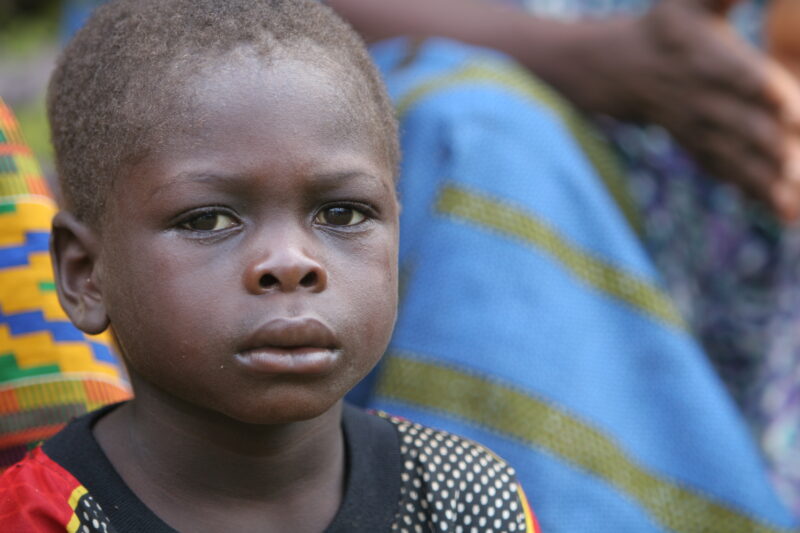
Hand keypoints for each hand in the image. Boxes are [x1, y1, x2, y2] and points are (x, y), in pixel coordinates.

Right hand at [573, 0, 799, 219]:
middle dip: (774, 149)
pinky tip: (784, 210)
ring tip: (796, 202)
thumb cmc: (669, 27)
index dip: (764, 93)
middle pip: (742, 128)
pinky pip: (727, 173)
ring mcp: (700, 130)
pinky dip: (754, 192)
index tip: (789, 109)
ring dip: (768, 179)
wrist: (619, 71)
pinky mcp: (700, 148)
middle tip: (798, 165)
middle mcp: (703, 100)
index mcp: (706, 59)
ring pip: (737, 157)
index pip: (739, 78)